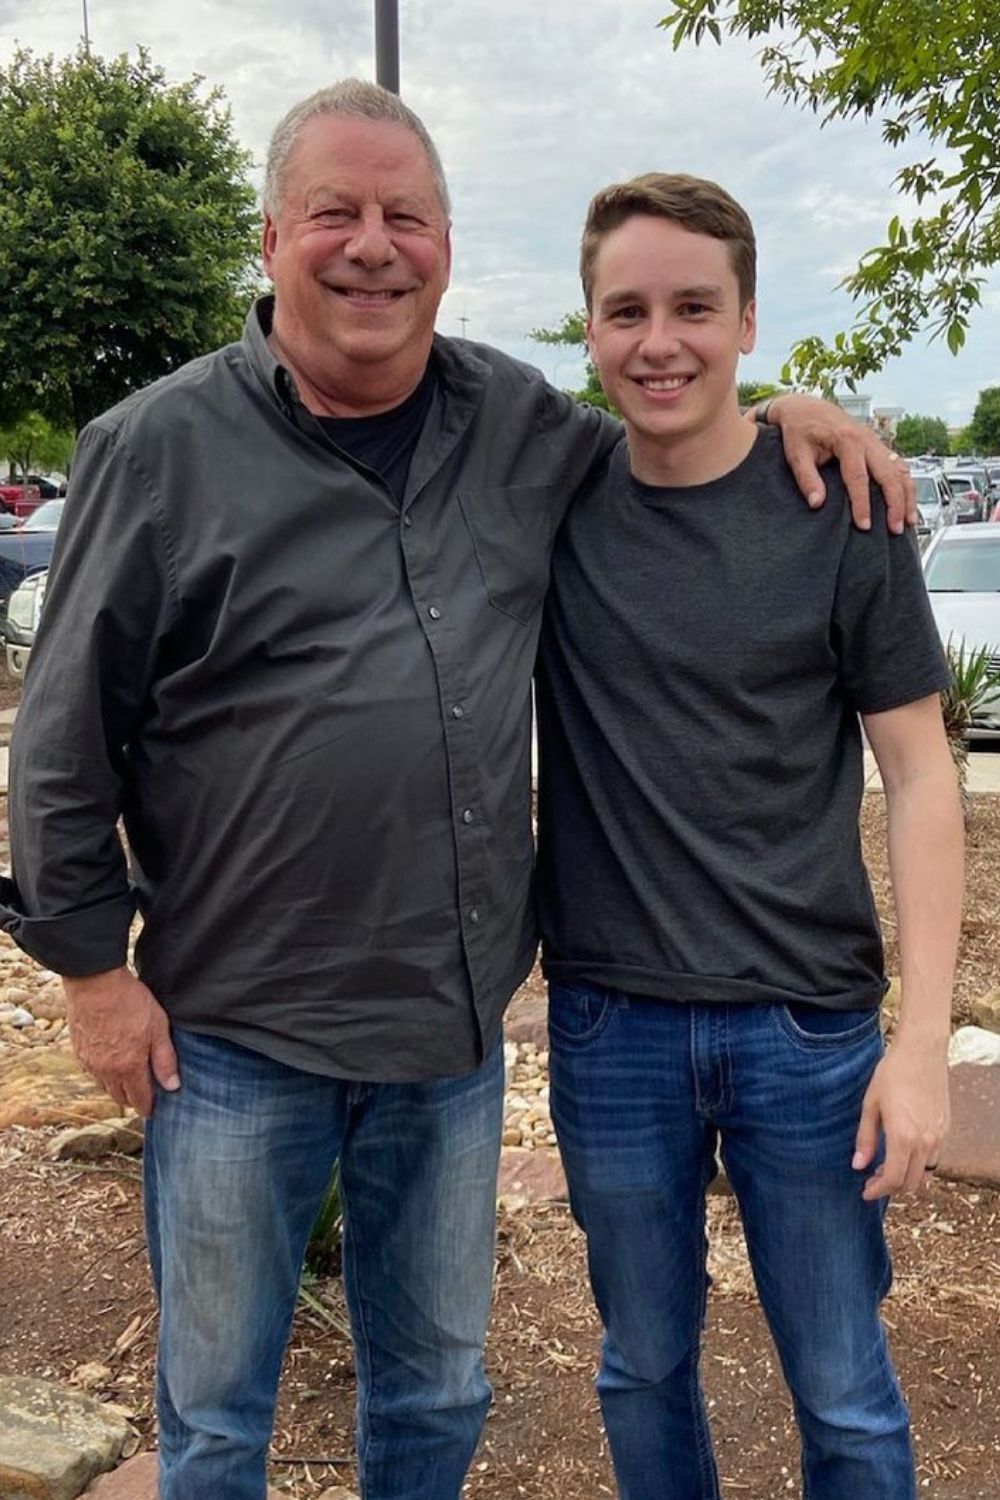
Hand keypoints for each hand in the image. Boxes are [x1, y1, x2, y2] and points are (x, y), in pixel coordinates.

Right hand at [63, 966, 179, 1117]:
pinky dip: (102, 1074)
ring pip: (104, 1086)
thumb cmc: (130, 1001)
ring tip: (129, 1081)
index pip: (139, 1098)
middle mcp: (106, 1070)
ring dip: (116, 1087)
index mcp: (128, 1067)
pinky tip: (110, 1064)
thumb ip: (165, 1059)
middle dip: (132, 1099)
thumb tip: (172, 1086)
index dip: (147, 1107)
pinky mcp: (78, 1050)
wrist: (94, 982)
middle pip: (119, 1096)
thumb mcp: (158, 1027)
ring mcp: (89, 1061)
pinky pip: (92, 1072)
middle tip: (143, 1095)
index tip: (152, 1111)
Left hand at [766, 394, 915, 533]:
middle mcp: (867, 440)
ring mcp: (876, 442)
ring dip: (907, 496)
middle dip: (895, 503)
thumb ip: (806, 478)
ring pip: (901, 470)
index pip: (859, 477)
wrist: (805, 408)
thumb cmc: (800, 429)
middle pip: (889, 474)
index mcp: (847, 440)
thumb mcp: (796, 453)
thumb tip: (816, 502)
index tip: (864, 525)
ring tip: (909, 521)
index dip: (863, 504)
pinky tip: (908, 503)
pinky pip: (899, 467)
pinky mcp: (878, 447)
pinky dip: (906, 485)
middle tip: (895, 528)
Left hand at [852, 1038, 949, 1199]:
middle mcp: (925, 1142)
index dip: (878, 1190)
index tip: (865, 1192)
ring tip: (885, 1165)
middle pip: (910, 1183)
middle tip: (872, 1181)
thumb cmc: (892, 1075)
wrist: (921, 1052)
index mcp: (903, 1137)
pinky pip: (933, 1158)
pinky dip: (918, 1164)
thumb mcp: (870, 1105)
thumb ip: (865, 1138)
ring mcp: (939, 1136)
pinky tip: (903, 1151)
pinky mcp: (945, 1129)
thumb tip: (858, 1166)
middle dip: (890, 1188)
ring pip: (924, 1173)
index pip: (893, 1179)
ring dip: (905, 1177)